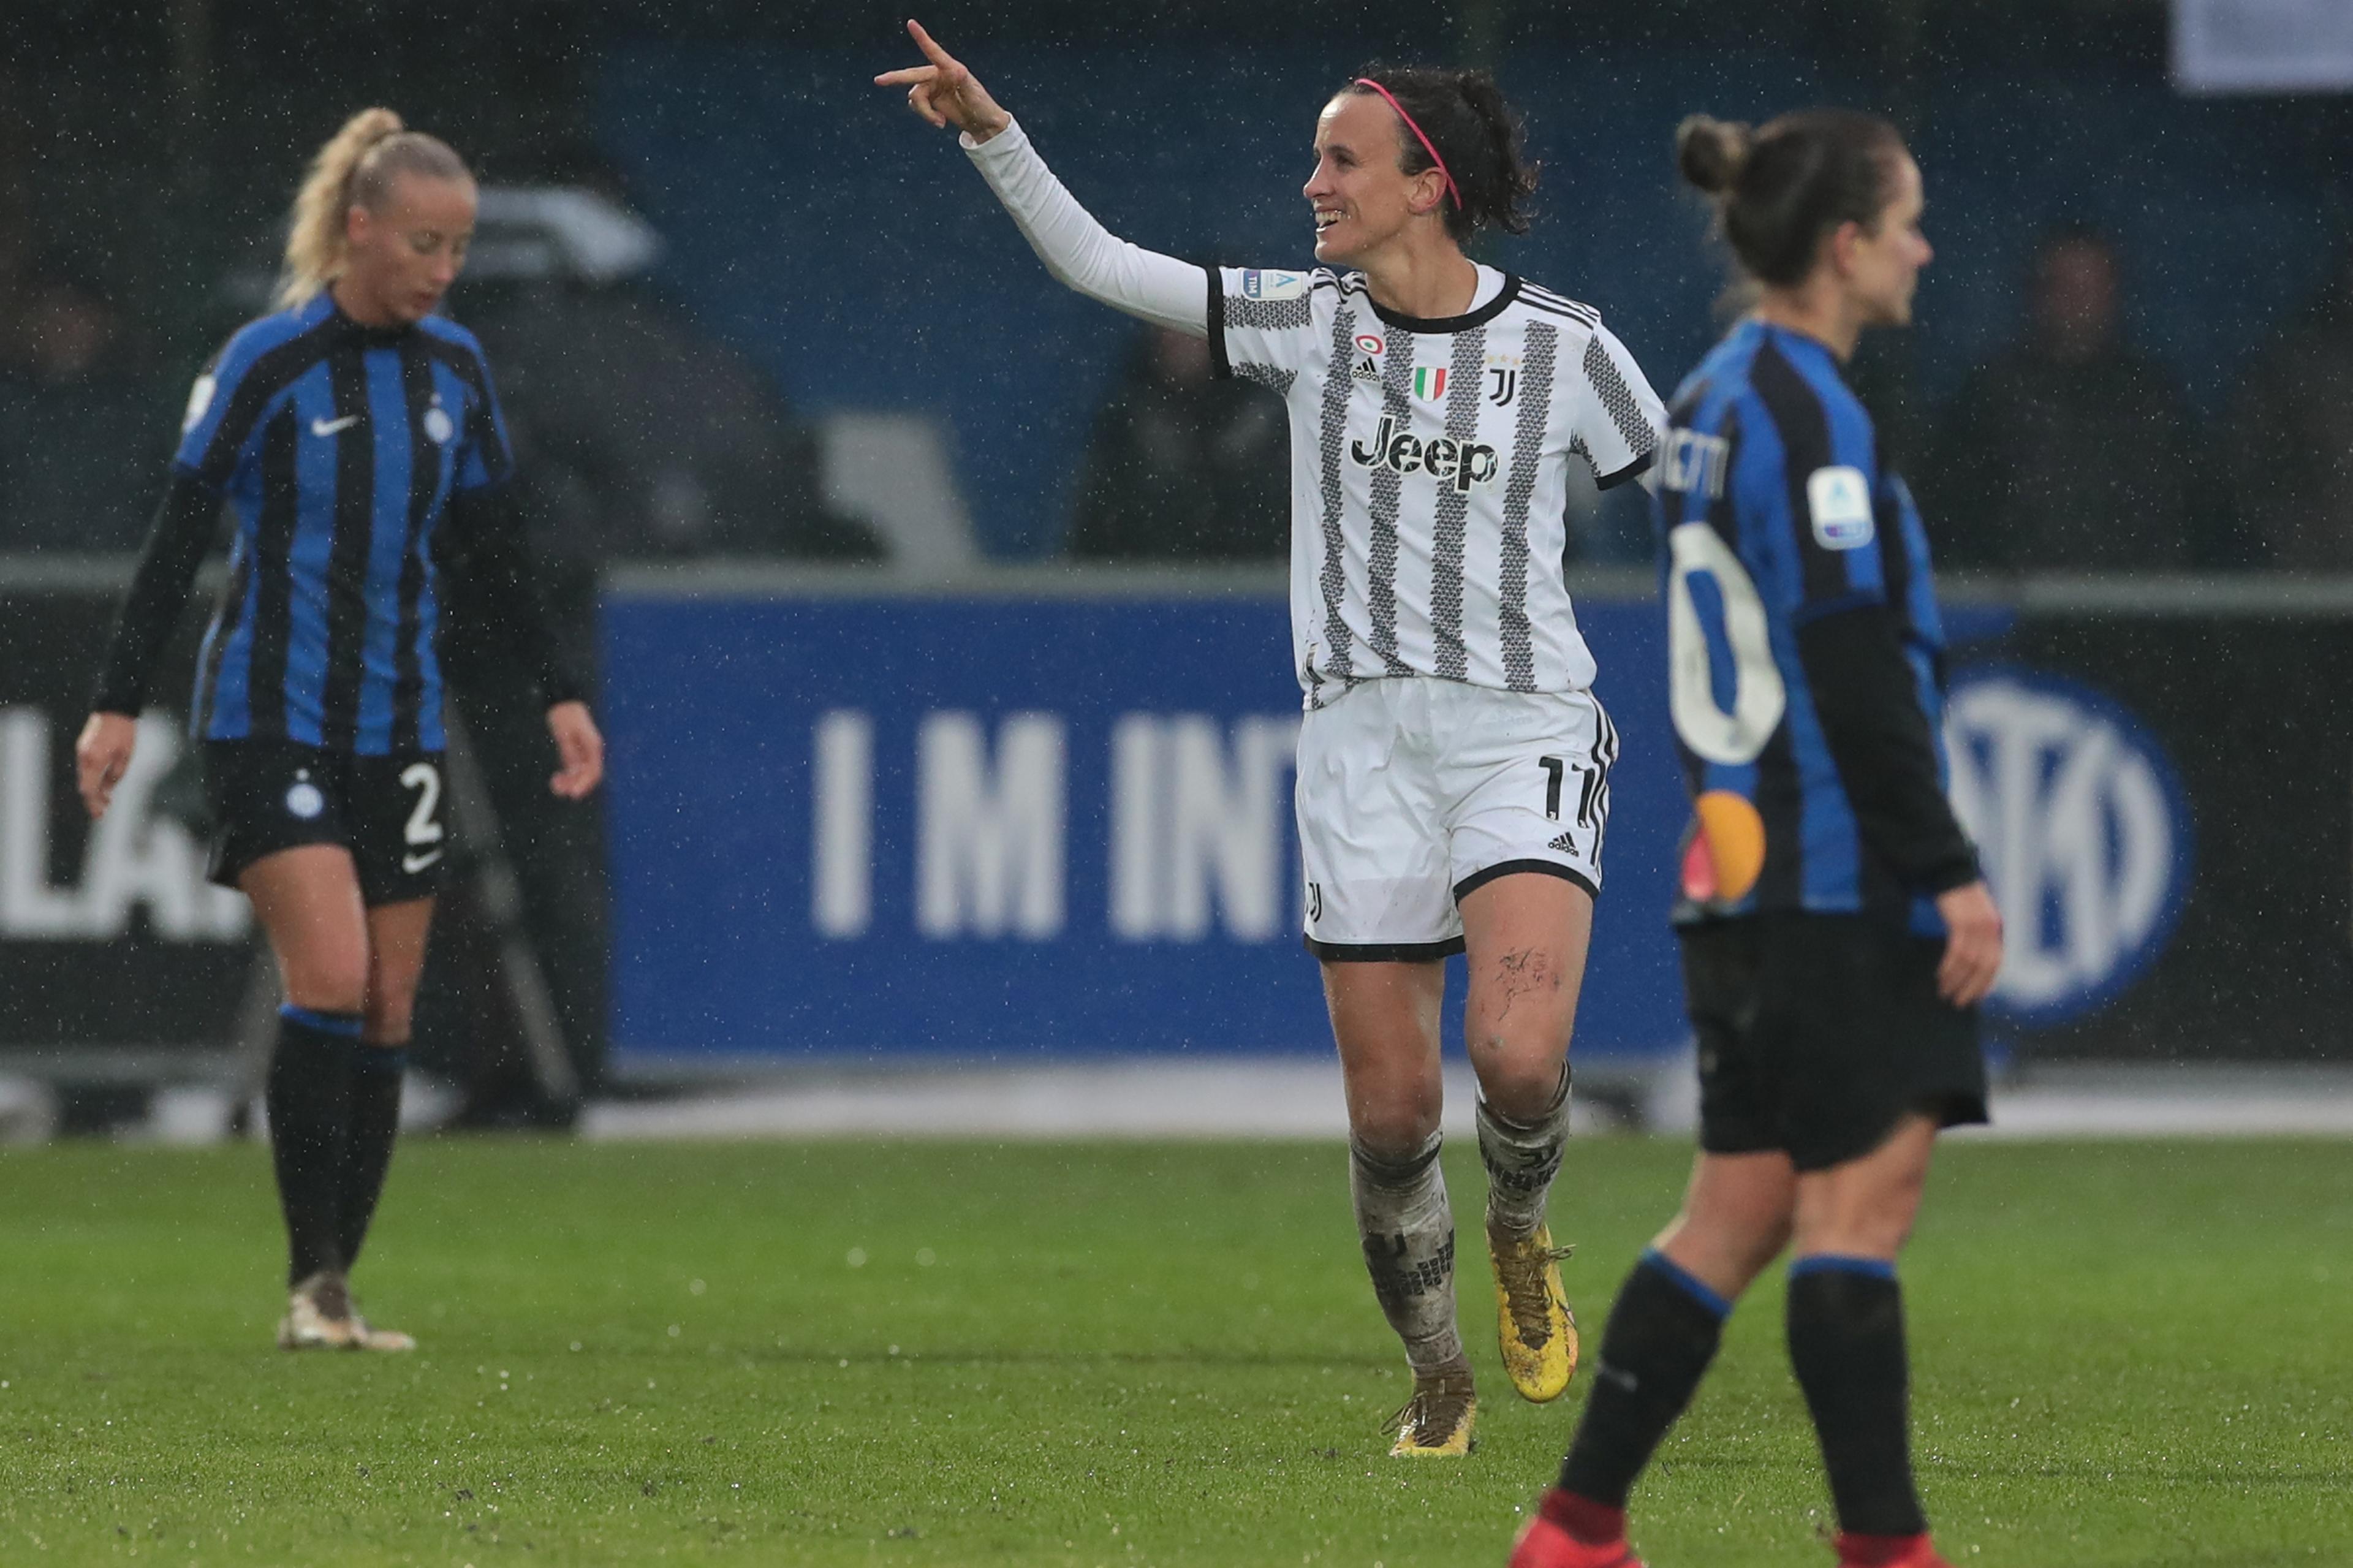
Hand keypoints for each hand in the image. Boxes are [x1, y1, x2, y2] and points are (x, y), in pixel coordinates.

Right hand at [75, 712, 137, 819]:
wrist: (113, 710)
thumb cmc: (124, 734)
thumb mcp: (125, 757)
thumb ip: (116, 775)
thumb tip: (108, 791)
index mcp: (94, 761)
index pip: (90, 789)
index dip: (94, 803)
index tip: (101, 813)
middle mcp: (84, 758)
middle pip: (85, 786)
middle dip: (92, 801)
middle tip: (100, 814)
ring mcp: (81, 752)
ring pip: (84, 778)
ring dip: (93, 791)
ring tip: (104, 802)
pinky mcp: (82, 748)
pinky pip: (85, 769)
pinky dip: (91, 779)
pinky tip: (101, 786)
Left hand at [546, 700, 603, 798]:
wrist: (562, 702)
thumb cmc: (564, 715)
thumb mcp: (565, 734)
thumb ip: (570, 753)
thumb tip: (573, 772)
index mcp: (593, 747)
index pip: (594, 772)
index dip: (585, 784)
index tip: (573, 794)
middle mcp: (591, 752)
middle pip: (587, 776)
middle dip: (575, 785)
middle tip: (559, 789)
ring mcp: (583, 752)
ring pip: (580, 774)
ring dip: (569, 782)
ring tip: (554, 783)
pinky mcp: (574, 753)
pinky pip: (573, 770)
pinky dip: (566, 776)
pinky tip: (556, 778)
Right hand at [874, 19, 1011, 140]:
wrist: (982, 123)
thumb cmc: (982, 105)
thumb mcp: (975, 94)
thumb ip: (964, 82)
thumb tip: (957, 70)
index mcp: (950, 68)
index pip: (934, 52)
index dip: (922, 38)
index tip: (911, 23)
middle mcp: (939, 75)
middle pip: (912, 75)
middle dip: (895, 78)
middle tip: (878, 80)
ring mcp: (933, 87)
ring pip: (915, 97)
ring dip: (924, 112)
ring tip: (940, 122)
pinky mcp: (931, 100)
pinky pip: (917, 105)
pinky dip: (926, 115)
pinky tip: (940, 122)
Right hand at [1933, 879, 2002, 1008]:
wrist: (1948, 870)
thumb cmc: (1956, 895)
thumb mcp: (1973, 915)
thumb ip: (1975, 934)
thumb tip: (1969, 961)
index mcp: (1995, 928)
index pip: (1995, 963)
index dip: (1985, 983)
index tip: (1974, 998)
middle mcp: (1991, 928)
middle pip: (1984, 967)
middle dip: (1971, 988)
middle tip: (1958, 1003)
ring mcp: (1977, 925)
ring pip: (1970, 962)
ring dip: (1956, 980)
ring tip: (1944, 992)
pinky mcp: (1962, 921)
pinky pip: (1957, 951)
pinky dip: (1949, 966)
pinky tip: (1940, 975)